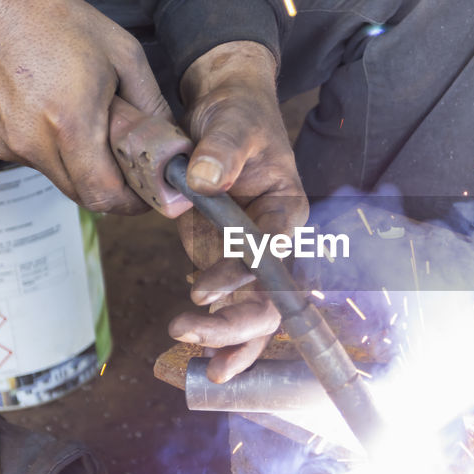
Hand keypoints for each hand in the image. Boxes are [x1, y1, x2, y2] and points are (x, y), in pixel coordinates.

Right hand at [0, 0, 170, 213]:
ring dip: (78, 164)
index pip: (104, 195)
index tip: (146, 194)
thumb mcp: (122, 53)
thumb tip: (169, 140)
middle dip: (109, 186)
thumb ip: (151, 103)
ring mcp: (8, 144)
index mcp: (71, 124)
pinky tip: (51, 110)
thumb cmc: (54, 20)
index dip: (130, 203)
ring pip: (57, 177)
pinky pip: (32, 159)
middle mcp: (34, 143)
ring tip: (84, 121)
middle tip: (127, 164)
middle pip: (81, 193)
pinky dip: (51, 148)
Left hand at [167, 41, 308, 381]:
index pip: (274, 251)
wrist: (225, 110)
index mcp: (286, 208)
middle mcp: (273, 239)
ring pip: (252, 310)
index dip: (243, 275)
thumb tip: (202, 179)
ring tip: (199, 363)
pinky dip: (216, 331)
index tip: (202, 290)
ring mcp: (248, 253)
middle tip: (187, 331)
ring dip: (228, 338)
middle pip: (269, 297)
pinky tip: (197, 354)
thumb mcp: (232, 122)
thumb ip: (220, 149)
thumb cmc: (239, 113)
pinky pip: (227, 302)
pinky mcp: (222, 256)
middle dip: (235, 323)